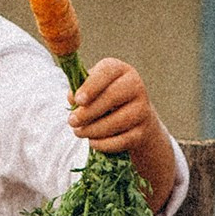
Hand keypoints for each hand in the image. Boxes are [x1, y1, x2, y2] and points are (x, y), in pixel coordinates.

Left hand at [68, 57, 177, 206]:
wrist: (133, 122)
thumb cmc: (103, 104)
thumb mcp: (92, 94)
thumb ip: (80, 93)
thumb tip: (69, 99)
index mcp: (121, 71)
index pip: (108, 71)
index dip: (92, 85)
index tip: (76, 100)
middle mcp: (136, 85)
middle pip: (113, 97)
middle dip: (89, 112)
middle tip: (72, 123)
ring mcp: (143, 109)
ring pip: (117, 121)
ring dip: (94, 130)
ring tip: (79, 134)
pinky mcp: (145, 132)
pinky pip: (123, 140)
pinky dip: (105, 144)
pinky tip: (94, 144)